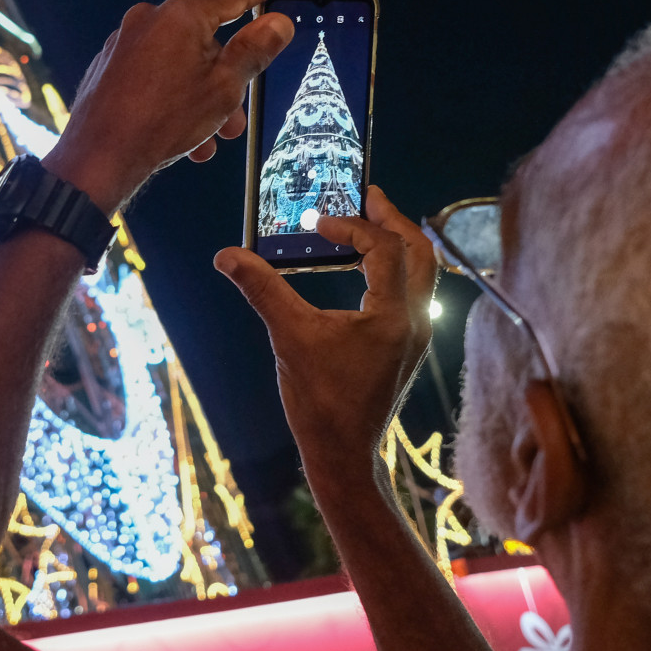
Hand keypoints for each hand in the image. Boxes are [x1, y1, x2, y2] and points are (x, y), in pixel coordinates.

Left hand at [42, 0, 292, 214]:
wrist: (97, 158)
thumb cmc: (163, 121)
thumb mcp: (223, 88)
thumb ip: (254, 51)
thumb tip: (278, 22)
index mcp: (180, 17)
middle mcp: (148, 20)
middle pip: (204, 41)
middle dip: (225, 81)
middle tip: (236, 119)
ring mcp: (124, 43)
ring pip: (179, 65)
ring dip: (199, 100)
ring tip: (208, 139)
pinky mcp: (108, 67)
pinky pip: (153, 77)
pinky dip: (171, 101)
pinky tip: (181, 139)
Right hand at [215, 186, 437, 497]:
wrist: (343, 453)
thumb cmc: (319, 400)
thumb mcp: (288, 337)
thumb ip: (262, 289)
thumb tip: (227, 255)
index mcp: (392, 315)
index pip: (384, 248)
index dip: (352, 226)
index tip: (318, 222)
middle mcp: (415, 321)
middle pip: (421, 252)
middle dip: (394, 220)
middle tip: (368, 196)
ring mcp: (416, 335)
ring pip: (424, 273)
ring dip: (400, 243)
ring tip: (370, 224)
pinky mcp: (408, 346)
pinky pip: (414, 292)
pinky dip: (397, 268)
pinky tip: (367, 268)